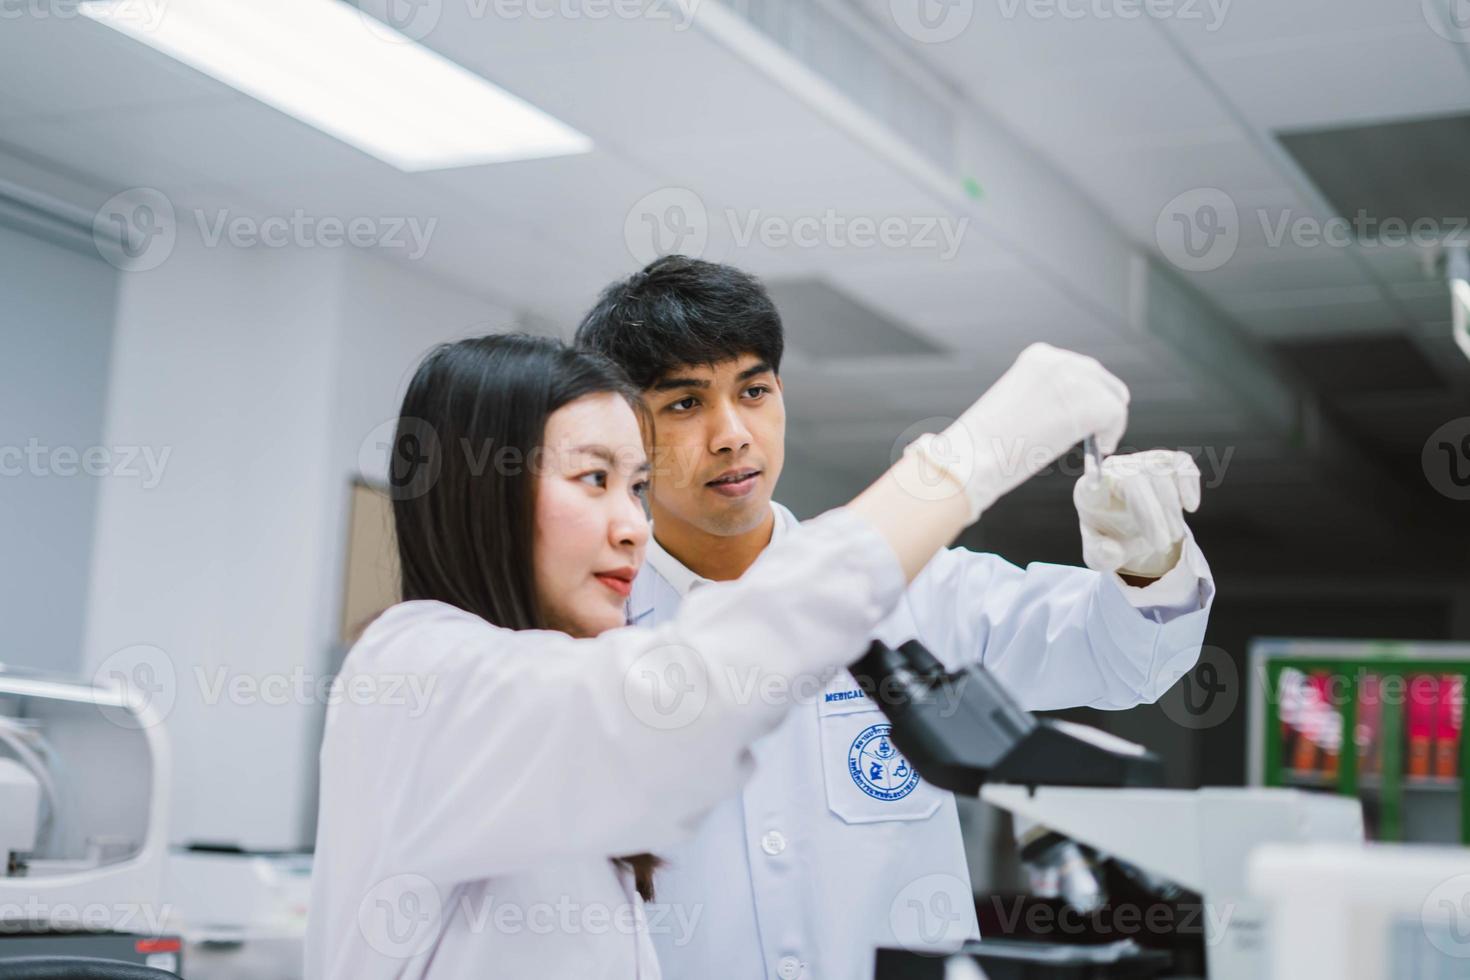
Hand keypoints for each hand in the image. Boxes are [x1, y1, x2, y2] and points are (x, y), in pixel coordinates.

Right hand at [904, 343, 1129, 520]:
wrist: (976, 456)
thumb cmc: (988, 441)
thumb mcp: (1018, 403)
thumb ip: (1047, 397)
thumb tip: (1073, 411)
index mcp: (1039, 356)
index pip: (1078, 369)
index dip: (1085, 396)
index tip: (1081, 419)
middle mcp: (1060, 360)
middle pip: (1100, 379)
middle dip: (1100, 407)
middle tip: (1096, 434)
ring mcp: (1077, 380)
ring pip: (1112, 397)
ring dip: (1108, 422)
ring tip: (1096, 443)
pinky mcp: (1091, 404)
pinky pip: (1117, 416)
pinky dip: (1113, 433)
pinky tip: (1099, 448)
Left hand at [1074, 449, 1200, 577]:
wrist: (1133, 531)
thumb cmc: (1111, 539)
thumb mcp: (1100, 556)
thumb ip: (1101, 555)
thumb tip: (1110, 550)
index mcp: (1091, 491)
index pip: (1095, 484)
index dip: (1104, 489)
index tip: (1122, 512)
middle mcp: (1114, 470)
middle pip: (1134, 479)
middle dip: (1152, 515)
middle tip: (1162, 544)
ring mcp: (1140, 462)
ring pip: (1160, 473)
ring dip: (1172, 508)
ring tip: (1174, 535)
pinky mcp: (1165, 461)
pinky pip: (1180, 462)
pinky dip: (1189, 484)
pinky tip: (1190, 506)